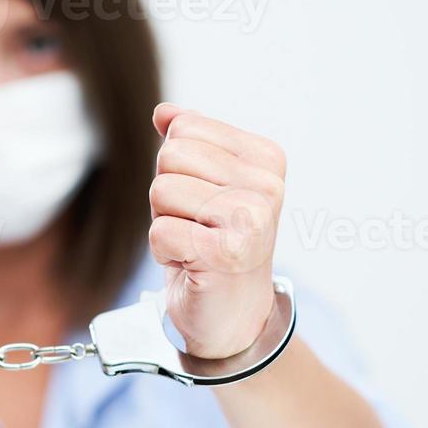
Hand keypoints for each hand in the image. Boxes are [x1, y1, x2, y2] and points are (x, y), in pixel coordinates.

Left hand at [149, 103, 286, 359]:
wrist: (232, 315)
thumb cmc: (214, 243)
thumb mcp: (204, 184)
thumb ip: (188, 142)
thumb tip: (163, 112)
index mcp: (266, 158)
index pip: (185, 129)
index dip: (177, 167)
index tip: (203, 202)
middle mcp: (267, 185)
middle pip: (170, 157)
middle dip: (167, 195)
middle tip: (196, 227)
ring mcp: (251, 219)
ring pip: (162, 190)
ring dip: (165, 222)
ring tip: (195, 244)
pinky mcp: (227, 253)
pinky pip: (160, 231)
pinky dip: (164, 253)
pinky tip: (192, 265)